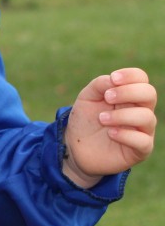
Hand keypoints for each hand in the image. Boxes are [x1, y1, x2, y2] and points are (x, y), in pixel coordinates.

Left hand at [62, 68, 156, 187]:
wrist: (76, 146)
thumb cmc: (86, 119)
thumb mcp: (87, 97)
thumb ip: (100, 84)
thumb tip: (113, 79)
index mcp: (129, 95)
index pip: (141, 78)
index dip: (130, 75)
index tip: (113, 79)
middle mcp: (140, 110)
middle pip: (149, 93)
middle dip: (127, 92)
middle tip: (107, 97)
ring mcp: (142, 130)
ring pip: (147, 117)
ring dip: (121, 115)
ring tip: (102, 118)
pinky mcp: (139, 150)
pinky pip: (143, 141)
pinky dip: (126, 135)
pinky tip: (110, 133)